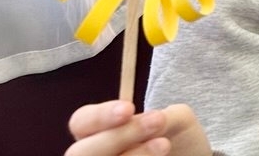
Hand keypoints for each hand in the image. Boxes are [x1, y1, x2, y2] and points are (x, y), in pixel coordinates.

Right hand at [66, 101, 209, 155]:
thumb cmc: (179, 139)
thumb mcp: (176, 120)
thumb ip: (161, 117)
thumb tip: (149, 123)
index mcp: (98, 131)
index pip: (81, 121)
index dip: (100, 116)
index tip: (129, 109)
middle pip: (80, 152)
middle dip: (118, 136)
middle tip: (158, 121)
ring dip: (133, 155)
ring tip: (164, 145)